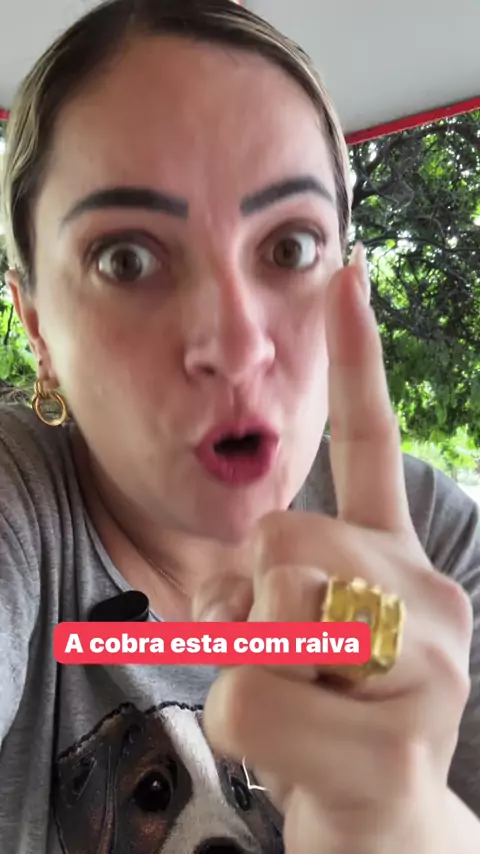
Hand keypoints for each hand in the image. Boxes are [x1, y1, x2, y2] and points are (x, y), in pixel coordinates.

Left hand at [192, 247, 472, 853]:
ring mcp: (425, 668)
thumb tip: (240, 569)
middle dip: (255, 597)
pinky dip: (247, 728)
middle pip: (286, 536)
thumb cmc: (331, 723)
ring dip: (253, 664)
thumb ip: (277, 580)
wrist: (386, 835)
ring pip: (268, 613)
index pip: (373, 444)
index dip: (359, 357)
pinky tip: (305, 756)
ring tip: (307, 706)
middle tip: (293, 660)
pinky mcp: (394, 741)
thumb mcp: (299, 637)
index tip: (347, 270)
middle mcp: (430, 596)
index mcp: (401, 560)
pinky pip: (254, 696)